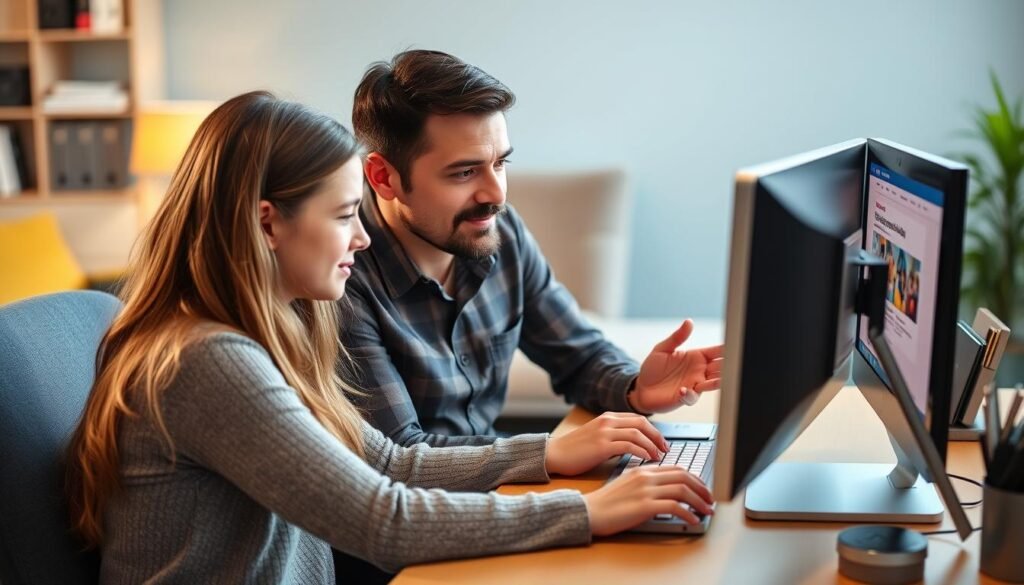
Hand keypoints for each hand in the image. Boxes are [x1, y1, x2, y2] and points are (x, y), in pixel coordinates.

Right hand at [545, 412, 668, 475]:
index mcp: (607, 418)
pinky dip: (642, 452)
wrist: (554, 455)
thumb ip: (614, 438)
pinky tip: (647, 460)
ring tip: (658, 457)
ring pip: (638, 433)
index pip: (638, 419)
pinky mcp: (602, 445)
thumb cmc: (574, 451)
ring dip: (652, 446)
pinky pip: (629, 445)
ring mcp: (605, 432)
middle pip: (642, 423)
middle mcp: (608, 421)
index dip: (653, 430)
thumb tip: (634, 447)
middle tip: (666, 449)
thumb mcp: (597, 438)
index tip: (661, 443)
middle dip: (657, 436)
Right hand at [584, 466, 714, 535]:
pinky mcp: (644, 506)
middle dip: (701, 487)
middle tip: (710, 498)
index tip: (702, 487)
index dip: (693, 477)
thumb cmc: (605, 501)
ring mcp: (646, 490)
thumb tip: (662, 489)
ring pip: (682, 489)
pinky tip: (692, 519)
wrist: (590, 511)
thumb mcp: (626, 483)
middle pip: (683, 475)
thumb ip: (644, 482)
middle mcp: (646, 477)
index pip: (675, 468)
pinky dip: (688, 513)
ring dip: (699, 500)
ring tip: (707, 510)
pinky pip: (674, 507)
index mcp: (643, 470)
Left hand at [628, 319, 723, 413]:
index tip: (733, 346)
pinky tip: (684, 390)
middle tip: (730, 363)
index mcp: (696, 357)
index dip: (725, 349)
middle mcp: (698, 371)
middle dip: (726, 366)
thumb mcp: (662, 349)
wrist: (640, 388)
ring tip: (717, 380)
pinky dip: (690, 394)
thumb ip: (677, 337)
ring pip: (712, 384)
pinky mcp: (684, 397)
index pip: (716, 352)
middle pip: (719, 368)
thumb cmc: (653, 369)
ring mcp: (693, 385)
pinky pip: (692, 397)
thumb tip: (688, 322)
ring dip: (716, 382)